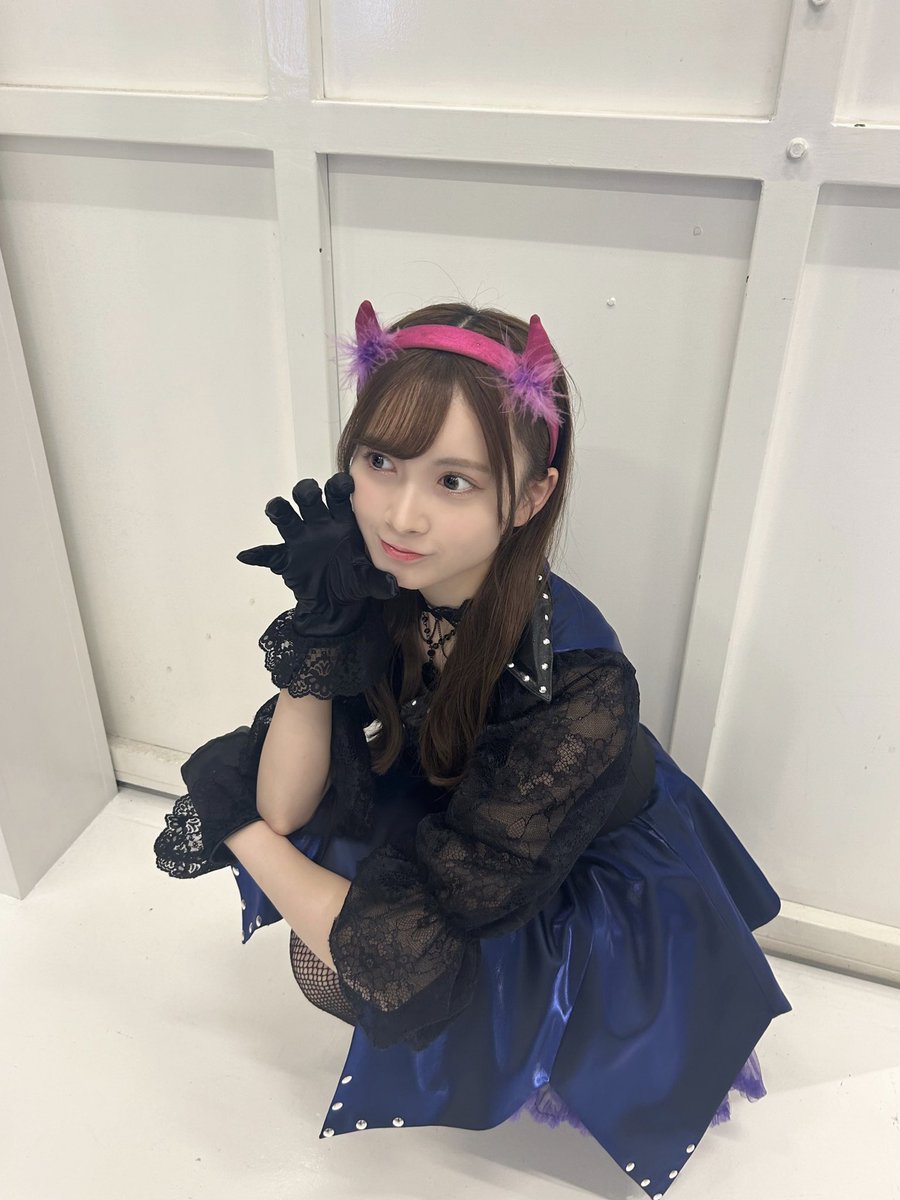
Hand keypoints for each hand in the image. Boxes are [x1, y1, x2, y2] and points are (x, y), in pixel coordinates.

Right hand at [236, 472, 397, 635]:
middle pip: (308, 497)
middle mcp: (318, 524)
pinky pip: (268, 554)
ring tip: (277, 510)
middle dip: (308, 492)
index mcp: (341, 522)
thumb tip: (392, 586)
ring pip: (286, 516)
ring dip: (281, 510)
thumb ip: (380, 581)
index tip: (343, 483)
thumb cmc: (353, 582)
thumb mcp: (369, 582)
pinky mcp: (286, 559)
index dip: (338, 486)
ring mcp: (300, 540)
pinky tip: (248, 555)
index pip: (338, 495)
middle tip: (310, 494)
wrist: (336, 604)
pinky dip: (258, 555)